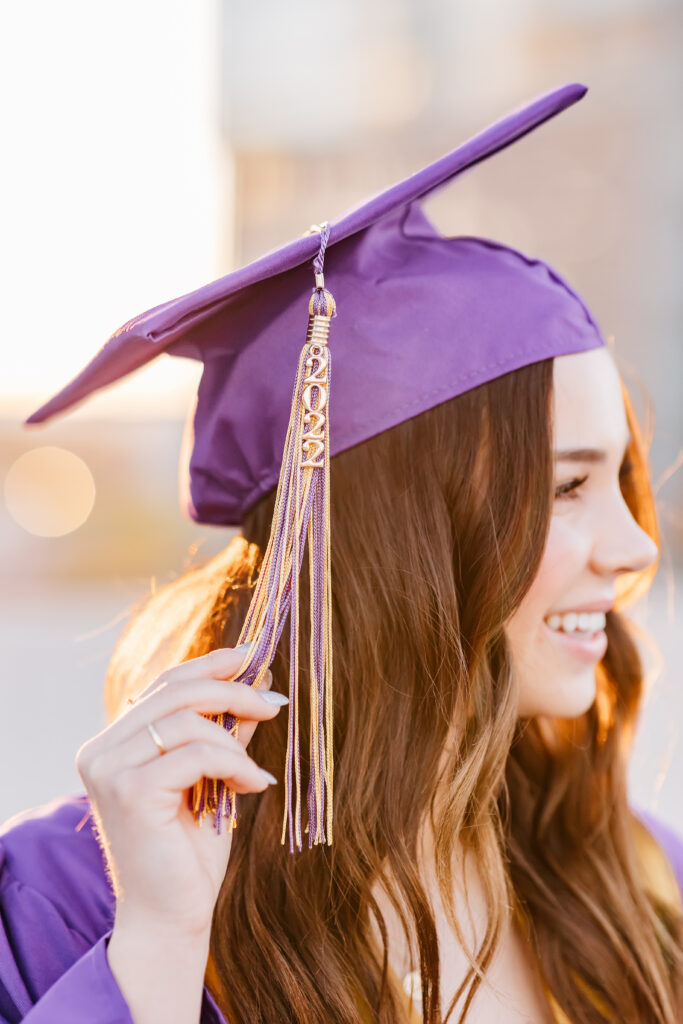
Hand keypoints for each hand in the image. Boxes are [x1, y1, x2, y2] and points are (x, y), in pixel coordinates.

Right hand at [76, 645, 285, 937]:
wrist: (170, 917)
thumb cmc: (188, 850)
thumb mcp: (213, 776)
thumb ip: (225, 730)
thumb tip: (258, 680)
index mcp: (114, 742)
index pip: (165, 683)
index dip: (212, 664)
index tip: (254, 654)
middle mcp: (101, 750)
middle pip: (176, 691)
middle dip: (232, 690)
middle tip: (274, 704)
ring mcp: (109, 769)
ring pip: (186, 719)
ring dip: (234, 739)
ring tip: (255, 771)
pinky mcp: (129, 791)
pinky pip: (195, 754)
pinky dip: (234, 763)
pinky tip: (254, 784)